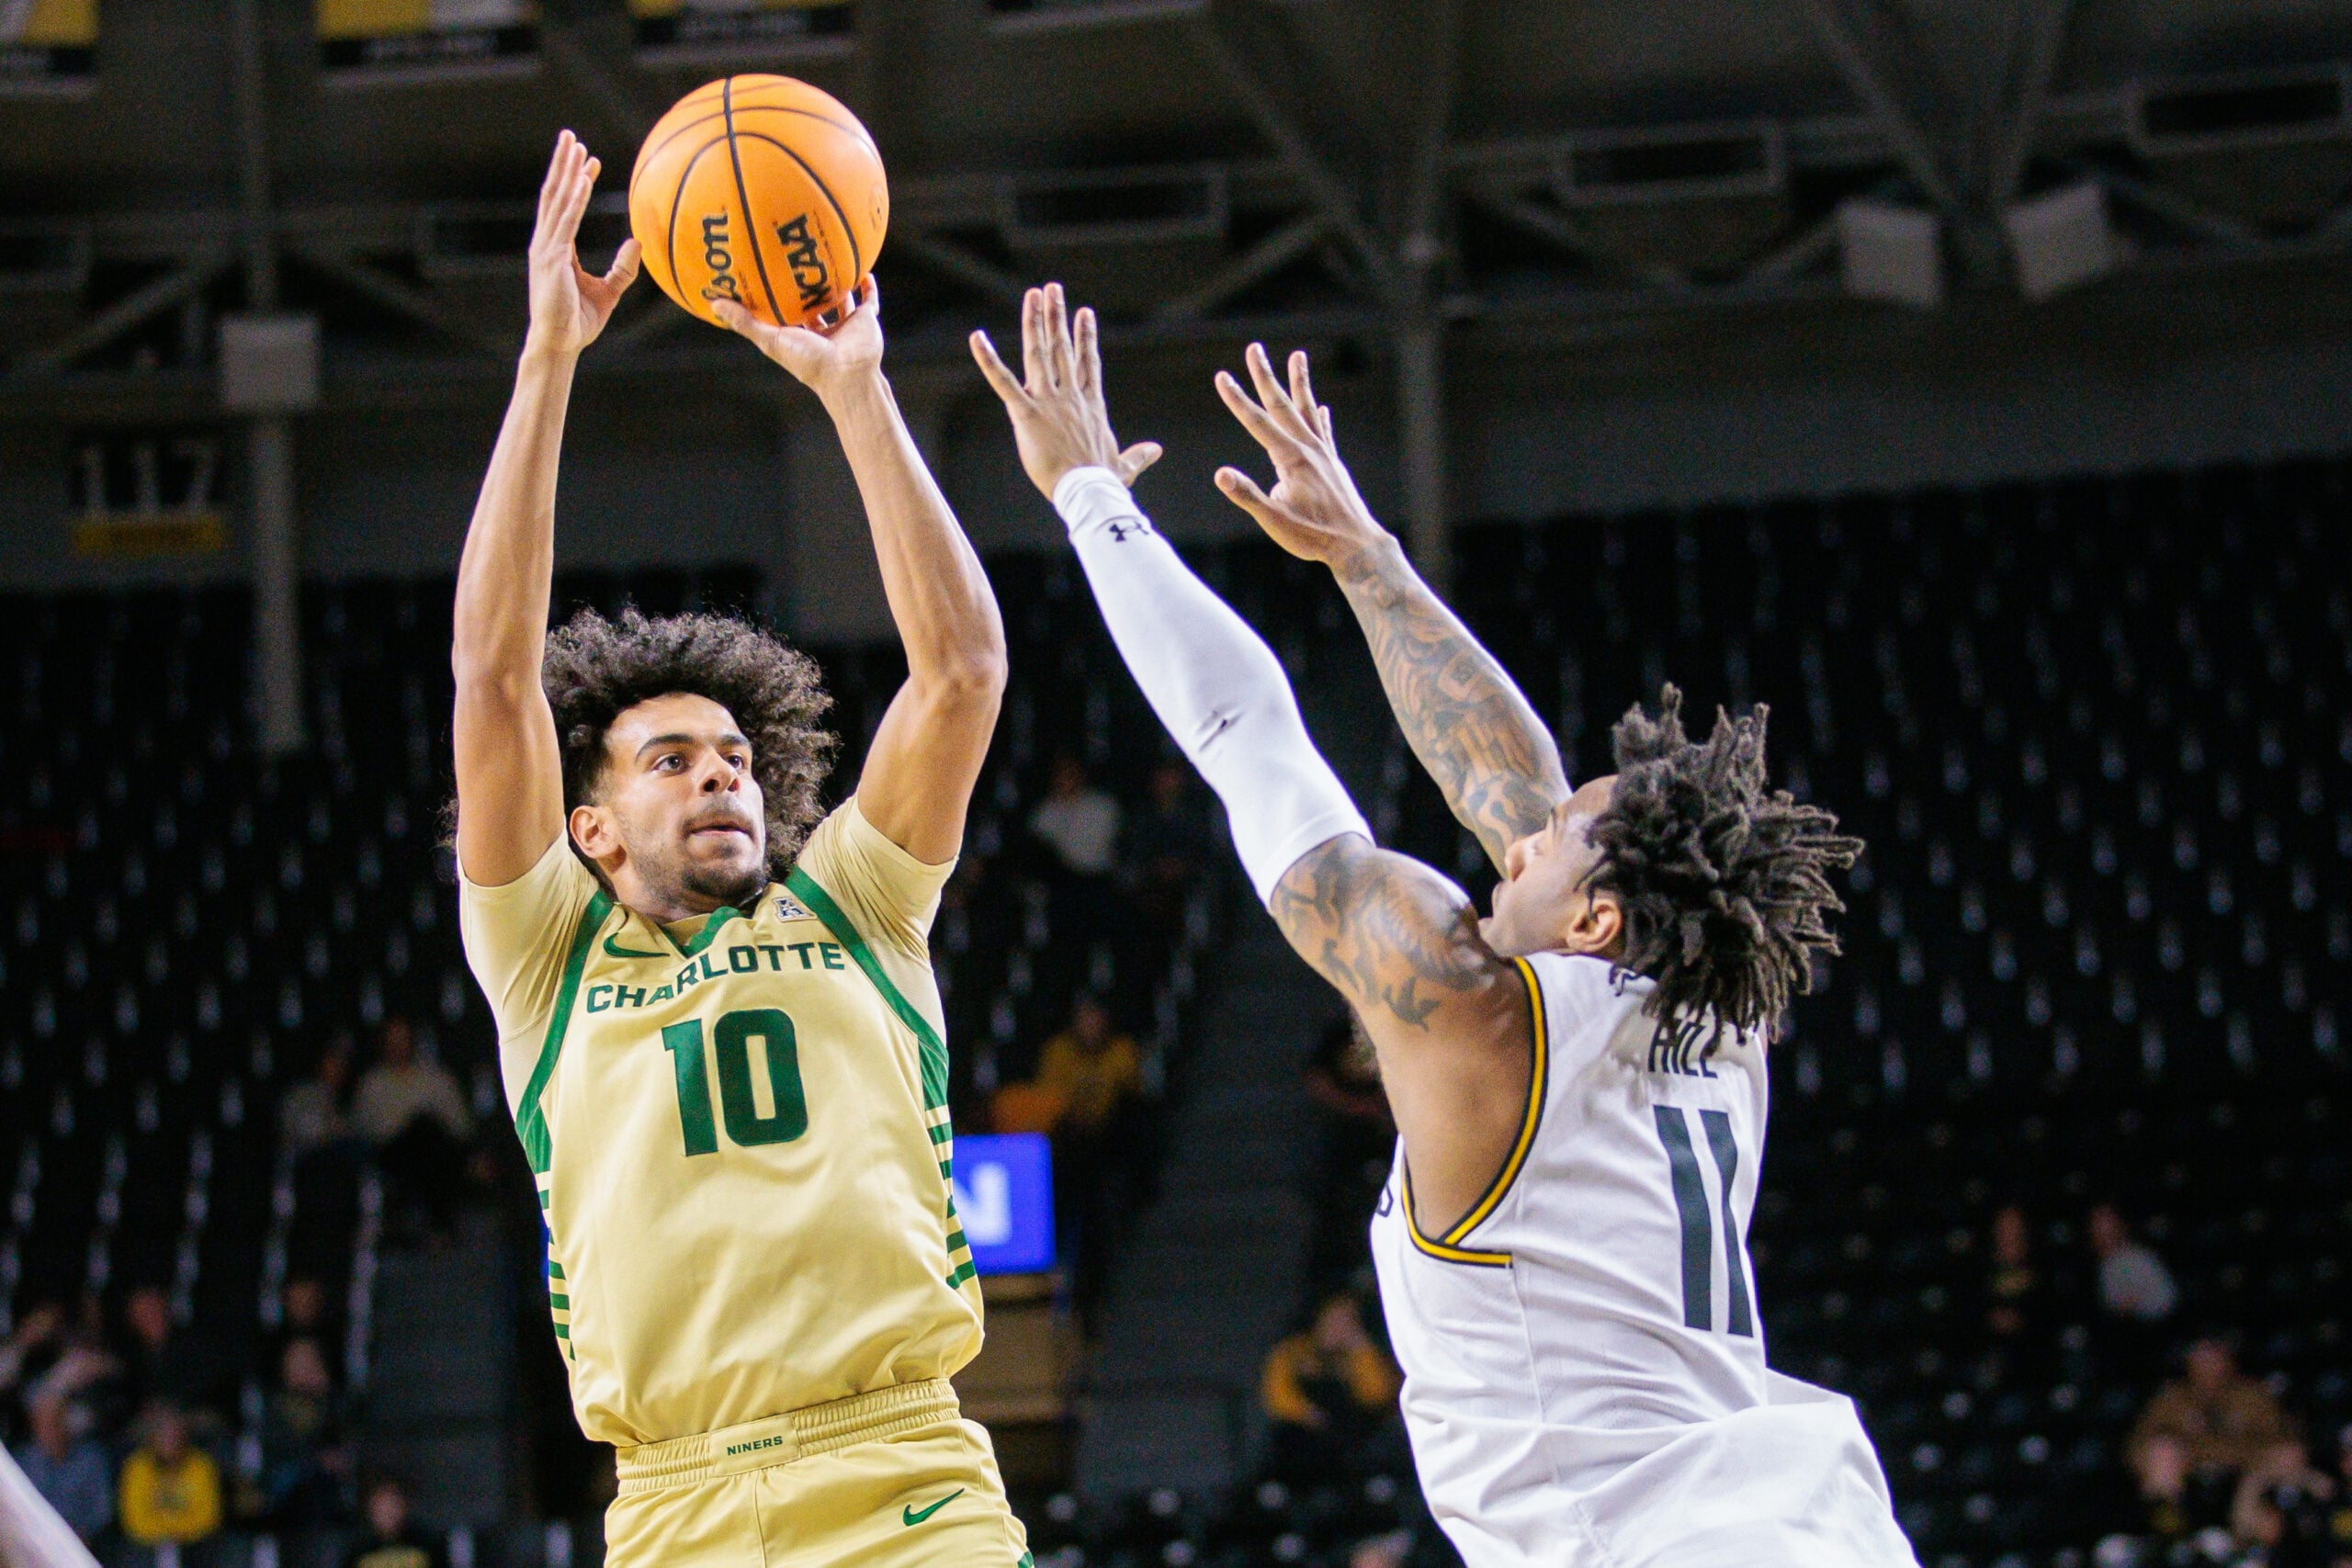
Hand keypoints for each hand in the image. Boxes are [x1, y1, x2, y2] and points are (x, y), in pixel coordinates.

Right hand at [525, 130, 639, 358]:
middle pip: (554, 194)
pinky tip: (582, 181)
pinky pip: (565, 223)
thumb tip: (637, 242)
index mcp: (556, 248)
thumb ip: (622, 268)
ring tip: (575, 146)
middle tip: (570, 136)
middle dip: (561, 164)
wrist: (560, 343)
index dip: (575, 181)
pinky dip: (574, 200)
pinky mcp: (552, 259)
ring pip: (557, 201)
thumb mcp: (608, 291)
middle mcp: (546, 242)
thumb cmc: (578, 321)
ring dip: (566, 172)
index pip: (565, 206)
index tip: (588, 160)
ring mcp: (546, 248)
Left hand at [713, 275, 883, 404]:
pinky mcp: (866, 320)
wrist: (845, 373)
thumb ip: (744, 322)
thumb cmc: (807, 361)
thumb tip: (713, 303)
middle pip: (814, 305)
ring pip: (842, 301)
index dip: (778, 298)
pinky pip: (869, 300)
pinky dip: (868, 287)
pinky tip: (863, 269)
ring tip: (831, 261)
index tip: (767, 278)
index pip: (788, 314)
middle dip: (808, 288)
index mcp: (800, 336)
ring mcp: (846, 325)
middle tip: (799, 261)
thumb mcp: (770, 339)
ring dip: (838, 284)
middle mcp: (823, 330)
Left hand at [970, 282, 1160, 497]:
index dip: (1086, 337)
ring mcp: (1048, 401)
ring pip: (1038, 354)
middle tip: (1052, 289)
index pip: (1087, 363)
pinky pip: (1003, 383)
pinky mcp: (1026, 413)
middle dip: (1057, 316)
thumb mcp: (1124, 466)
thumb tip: (1157, 450)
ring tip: (1034, 295)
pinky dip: (988, 360)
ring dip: (1035, 322)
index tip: (1085, 313)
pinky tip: (976, 338)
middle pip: (1062, 348)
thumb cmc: (1104, 483)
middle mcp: (1070, 396)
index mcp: (1091, 405)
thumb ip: (1138, 455)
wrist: (1088, 491)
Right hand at [1213, 343, 1385, 567]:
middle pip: (1282, 404)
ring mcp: (1323, 454)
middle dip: (1265, 376)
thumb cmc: (1314, 536)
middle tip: (1254, 348)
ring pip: (1306, 409)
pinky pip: (1324, 432)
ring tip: (1297, 356)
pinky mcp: (1333, 464)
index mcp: (1291, 459)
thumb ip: (1248, 495)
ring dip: (1299, 383)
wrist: (1356, 546)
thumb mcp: (1275, 521)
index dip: (1237, 399)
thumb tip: (1221, 474)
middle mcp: (1309, 449)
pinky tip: (1320, 407)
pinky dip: (1319, 416)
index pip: (1257, 422)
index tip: (1222, 376)